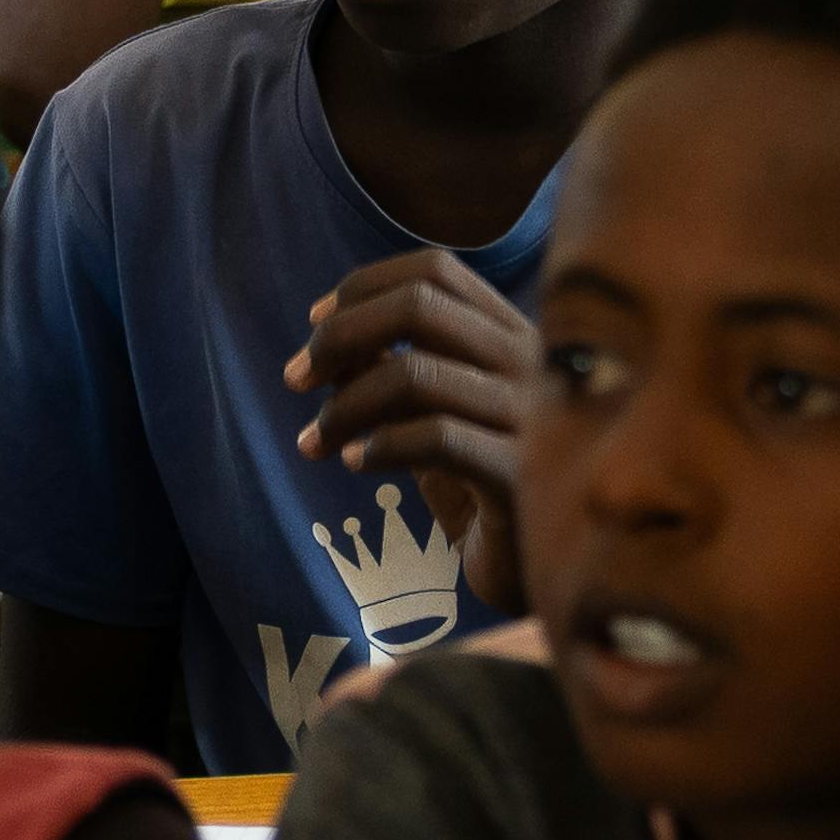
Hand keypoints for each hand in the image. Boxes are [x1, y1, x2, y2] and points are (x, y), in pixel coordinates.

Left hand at [285, 245, 542, 536]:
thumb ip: (392, 373)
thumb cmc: (484, 487)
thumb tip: (328, 344)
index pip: (436, 270)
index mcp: (514, 335)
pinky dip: (378, 445)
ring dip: (343, 406)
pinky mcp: (521, 475)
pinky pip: (435, 439)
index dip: (365, 286)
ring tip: (313, 440)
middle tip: (296, 377)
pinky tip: (355, 463)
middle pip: (418, 306)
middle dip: (339, 334)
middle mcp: (530, 362)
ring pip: (414, 374)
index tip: (315, 318)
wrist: (543, 568)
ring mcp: (532, 416)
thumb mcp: (433, 419)